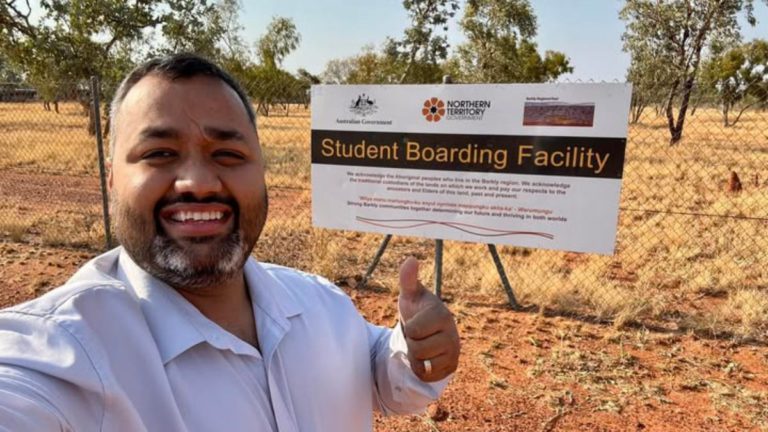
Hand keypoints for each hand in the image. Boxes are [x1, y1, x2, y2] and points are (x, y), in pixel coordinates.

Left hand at [398, 256, 459, 381]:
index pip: (413, 331)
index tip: (417, 322)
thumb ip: (408, 279)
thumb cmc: (418, 310)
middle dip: (412, 344)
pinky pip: (428, 376)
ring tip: (423, 345)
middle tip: (419, 335)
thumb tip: (411, 259)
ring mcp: (454, 352)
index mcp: (442, 315)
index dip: (409, 328)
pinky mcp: (452, 367)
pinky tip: (427, 358)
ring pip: (422, 364)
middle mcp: (453, 334)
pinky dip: (422, 370)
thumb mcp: (410, 295)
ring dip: (416, 357)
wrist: (428, 331)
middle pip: (417, 350)